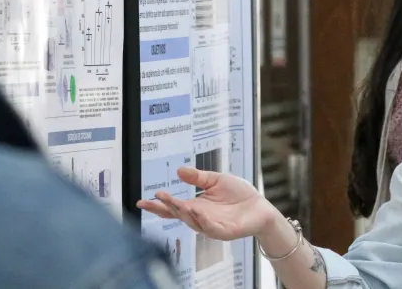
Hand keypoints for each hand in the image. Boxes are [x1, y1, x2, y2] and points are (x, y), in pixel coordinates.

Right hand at [137, 167, 278, 240]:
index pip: (173, 207)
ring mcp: (211, 226)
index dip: (158, 205)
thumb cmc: (239, 195)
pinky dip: (202, 221)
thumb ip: (199, 177)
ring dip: (183, 212)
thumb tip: (179, 170)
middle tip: (157, 198)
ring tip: (175, 202)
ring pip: (192, 222)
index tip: (142, 201)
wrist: (260, 207)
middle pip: (179, 215)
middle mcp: (200, 217)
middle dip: (167, 207)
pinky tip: (197, 212)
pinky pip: (211, 228)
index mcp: (196, 206)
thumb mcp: (217, 180)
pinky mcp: (224, 231)